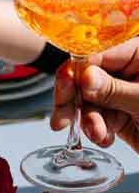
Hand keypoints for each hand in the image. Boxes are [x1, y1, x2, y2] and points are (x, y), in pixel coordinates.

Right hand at [52, 39, 138, 154]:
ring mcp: (123, 94)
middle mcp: (129, 71)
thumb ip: (114, 89)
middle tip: (61, 118)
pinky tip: (106, 139)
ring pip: (89, 102)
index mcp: (138, 54)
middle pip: (86, 78)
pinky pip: (99, 119)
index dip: (77, 71)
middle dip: (74, 100)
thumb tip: (85, 77)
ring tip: (98, 135)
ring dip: (88, 121)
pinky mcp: (122, 115)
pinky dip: (98, 131)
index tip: (64, 87)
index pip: (97, 55)